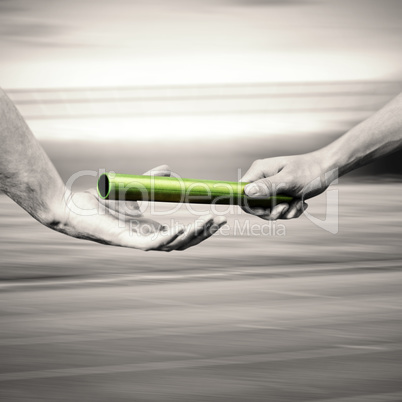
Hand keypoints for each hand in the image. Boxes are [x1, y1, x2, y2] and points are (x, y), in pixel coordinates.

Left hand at [53, 165, 226, 250]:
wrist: (71, 206)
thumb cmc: (99, 202)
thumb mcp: (134, 189)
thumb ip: (152, 181)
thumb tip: (170, 170)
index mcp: (150, 230)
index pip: (182, 235)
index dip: (201, 229)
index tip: (217, 217)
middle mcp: (147, 239)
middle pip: (183, 243)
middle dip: (204, 234)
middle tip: (221, 221)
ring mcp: (137, 242)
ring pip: (173, 245)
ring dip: (193, 235)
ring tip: (209, 222)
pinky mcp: (125, 241)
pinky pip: (152, 244)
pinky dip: (169, 239)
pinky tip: (183, 228)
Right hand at [241, 152, 332, 219]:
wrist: (327, 169)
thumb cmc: (309, 170)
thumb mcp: (288, 180)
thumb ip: (267, 186)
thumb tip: (246, 193)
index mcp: (259, 171)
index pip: (241, 191)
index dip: (249, 205)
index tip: (264, 210)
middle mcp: (262, 179)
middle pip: (254, 204)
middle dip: (270, 211)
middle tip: (284, 209)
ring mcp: (271, 187)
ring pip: (268, 210)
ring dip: (283, 212)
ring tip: (297, 205)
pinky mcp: (280, 194)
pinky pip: (278, 209)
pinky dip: (290, 211)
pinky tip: (301, 204)